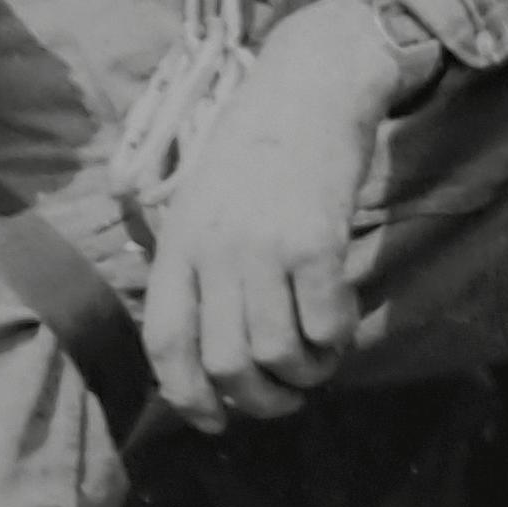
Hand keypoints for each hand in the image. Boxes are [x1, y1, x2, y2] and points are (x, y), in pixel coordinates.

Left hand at [140, 0, 407, 433]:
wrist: (310, 85)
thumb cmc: (259, 148)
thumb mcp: (203, 201)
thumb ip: (199, 267)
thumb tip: (209, 354)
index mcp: (178, 242)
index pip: (166, 344)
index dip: (188, 399)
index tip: (216, 421)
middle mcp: (213, 248)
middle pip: (227, 366)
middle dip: (261, 401)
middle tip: (286, 394)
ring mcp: (263, 245)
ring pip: (277, 356)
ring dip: (305, 375)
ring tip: (317, 357)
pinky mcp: (315, 241)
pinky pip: (324, 327)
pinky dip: (336, 343)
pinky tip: (341, 322)